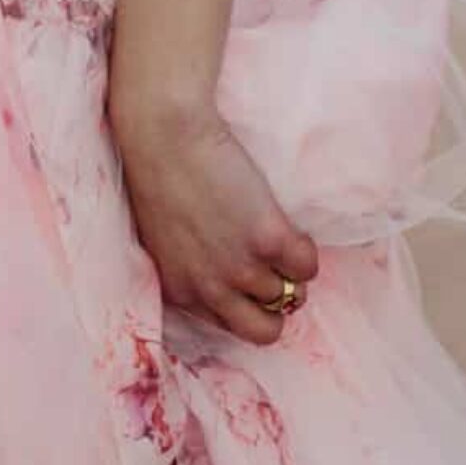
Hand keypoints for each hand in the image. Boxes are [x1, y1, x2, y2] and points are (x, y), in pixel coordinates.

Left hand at [109, 87, 318, 346]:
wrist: (165, 133)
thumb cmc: (158, 172)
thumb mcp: (165, 239)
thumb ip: (190, 266)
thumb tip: (223, 274)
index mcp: (182, 291)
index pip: (228, 327)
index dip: (245, 304)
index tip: (249, 282)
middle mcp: (211, 290)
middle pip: (264, 330)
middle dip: (275, 306)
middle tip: (274, 271)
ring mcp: (242, 268)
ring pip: (289, 295)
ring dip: (290, 271)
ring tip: (280, 238)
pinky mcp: (269, 239)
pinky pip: (307, 266)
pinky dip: (306, 251)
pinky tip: (291, 228)